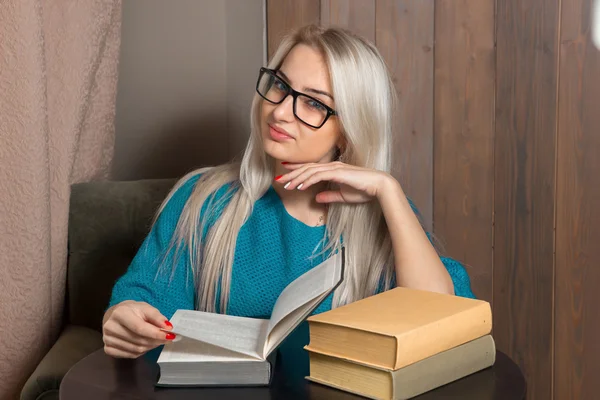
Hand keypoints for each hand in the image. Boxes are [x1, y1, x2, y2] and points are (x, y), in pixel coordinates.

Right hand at [102, 300, 174, 357]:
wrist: (116, 315)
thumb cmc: (133, 310)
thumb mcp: (145, 308)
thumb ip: (157, 317)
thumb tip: (168, 327)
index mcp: (120, 313)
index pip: (140, 328)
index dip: (156, 333)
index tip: (169, 335)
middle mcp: (110, 327)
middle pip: (138, 340)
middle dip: (156, 341)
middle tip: (166, 339)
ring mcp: (107, 339)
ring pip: (135, 350)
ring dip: (150, 347)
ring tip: (156, 341)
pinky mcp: (108, 349)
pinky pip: (130, 355)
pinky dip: (141, 352)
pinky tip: (146, 345)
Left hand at [277, 161, 394, 203]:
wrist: (378, 187)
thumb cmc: (364, 191)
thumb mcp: (343, 196)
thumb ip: (329, 196)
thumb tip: (317, 198)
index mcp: (333, 169)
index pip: (311, 168)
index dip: (297, 169)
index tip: (284, 172)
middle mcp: (332, 166)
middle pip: (307, 168)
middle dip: (291, 173)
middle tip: (278, 179)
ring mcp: (334, 168)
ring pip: (310, 171)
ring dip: (296, 177)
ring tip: (285, 184)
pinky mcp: (337, 172)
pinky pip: (318, 175)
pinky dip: (307, 180)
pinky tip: (299, 186)